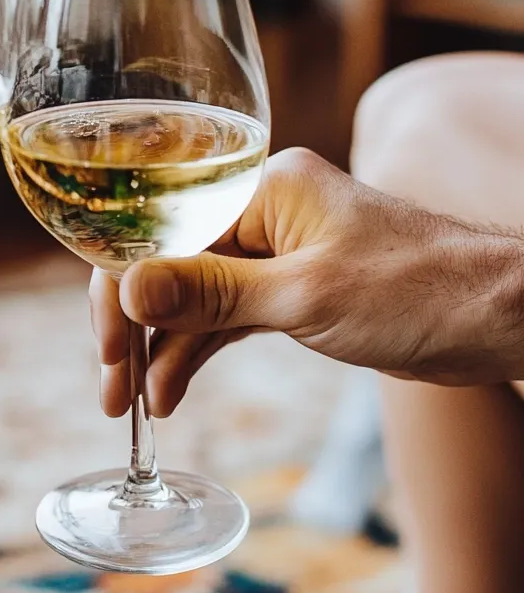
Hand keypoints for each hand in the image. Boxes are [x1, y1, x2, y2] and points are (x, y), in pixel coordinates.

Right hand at [91, 148, 523, 417]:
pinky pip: (224, 315)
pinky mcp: (289, 286)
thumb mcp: (304, 297)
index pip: (162, 231)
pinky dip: (199, 350)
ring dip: (164, 349)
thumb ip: (210, 294)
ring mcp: (274, 250)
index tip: (108, 350)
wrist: (501, 317)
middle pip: (169, 265)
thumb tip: (128, 292)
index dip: (123, 290)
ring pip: (193, 296)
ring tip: (139, 406)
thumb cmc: (419, 292)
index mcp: (259, 186)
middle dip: (137, 328)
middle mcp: (259, 211)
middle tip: (113, 389)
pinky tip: (173, 387)